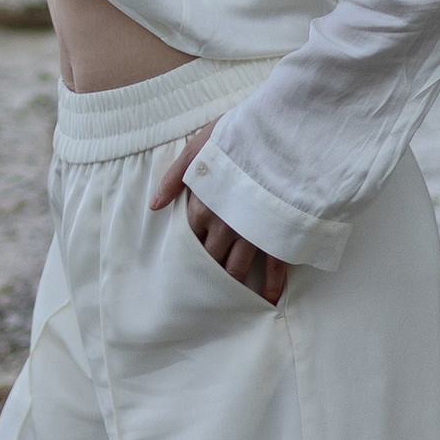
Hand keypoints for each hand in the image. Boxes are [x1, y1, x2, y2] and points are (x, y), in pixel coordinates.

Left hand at [148, 121, 288, 307]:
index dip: (186, 249)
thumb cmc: (241, 136)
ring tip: (227, 302)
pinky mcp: (277, 239)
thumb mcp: (201, 146)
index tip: (184, 262)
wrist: (286, 137)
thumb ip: (174, 176)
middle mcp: (223, 227)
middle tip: (200, 290)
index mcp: (202, 205)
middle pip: (209, 258)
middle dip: (204, 273)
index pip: (188, 237)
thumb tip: (153, 205)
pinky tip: (267, 301)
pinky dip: (270, 288)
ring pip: (235, 270)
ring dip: (230, 287)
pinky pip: (273, 270)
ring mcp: (251, 235)